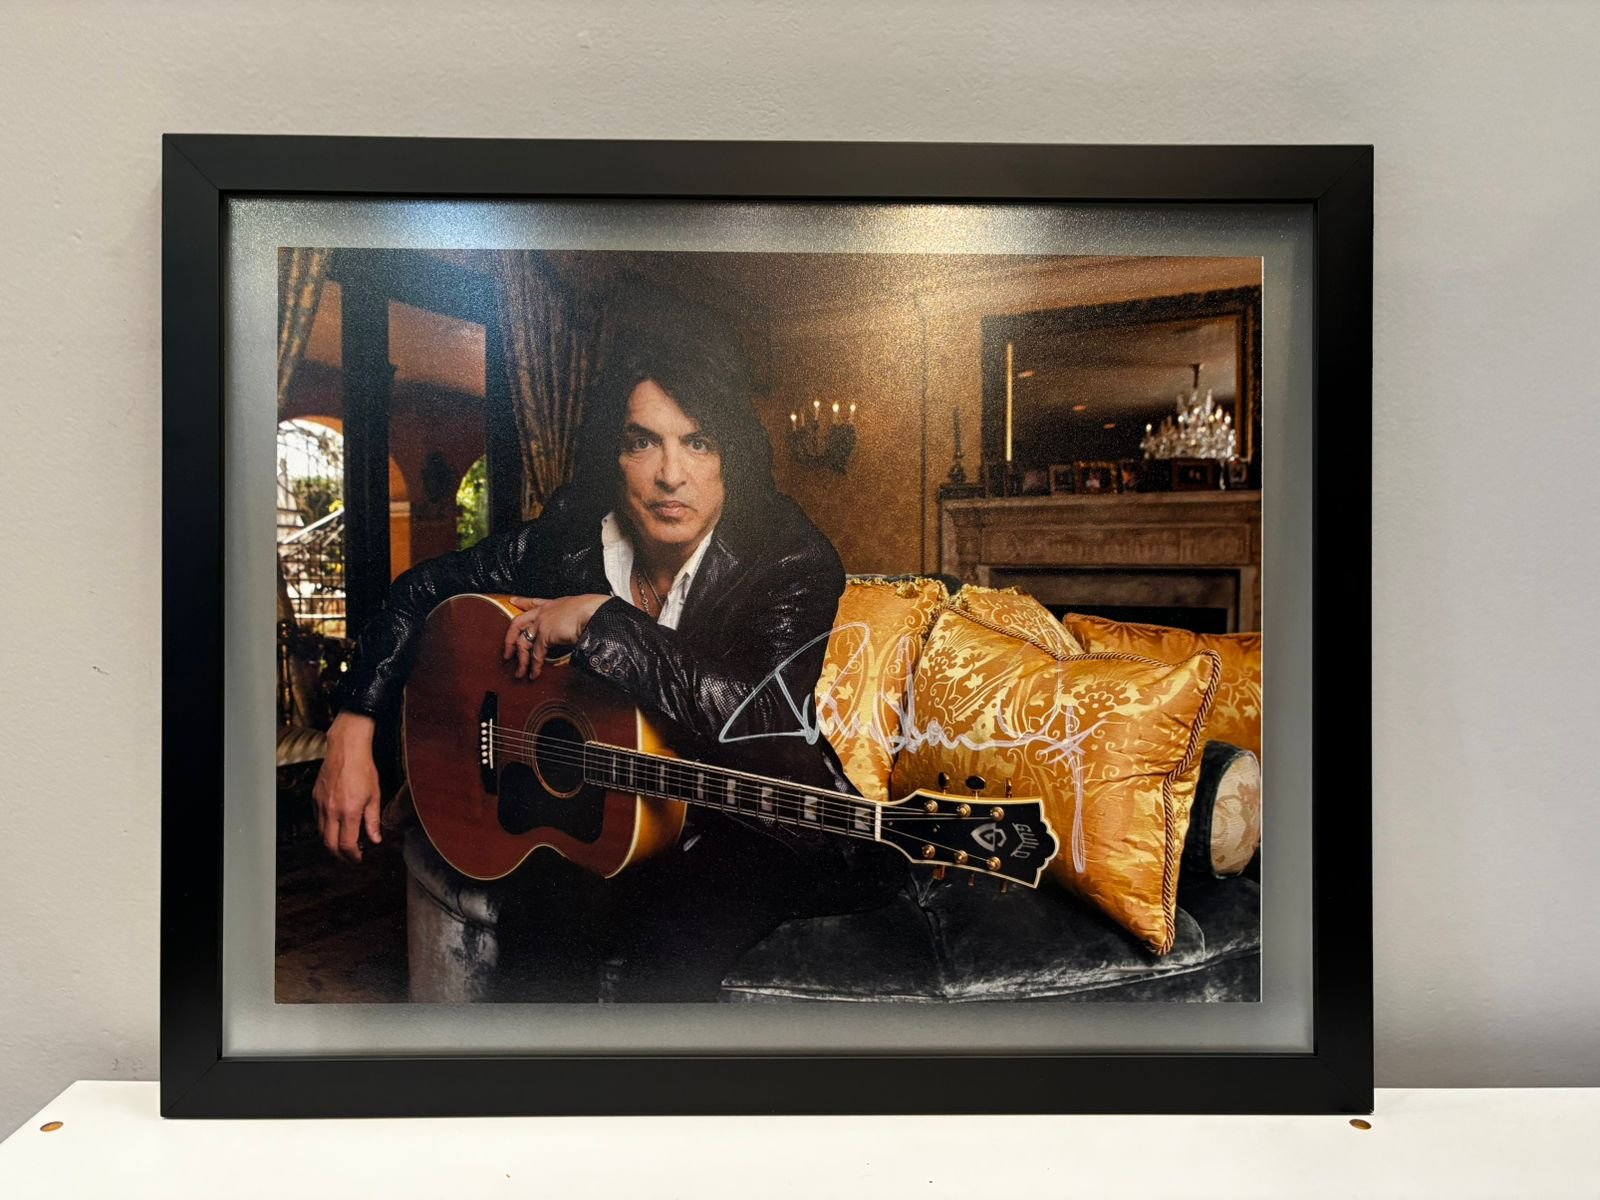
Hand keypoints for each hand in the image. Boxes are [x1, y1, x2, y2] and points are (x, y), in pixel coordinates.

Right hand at [312, 712, 381, 861]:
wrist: (346, 750)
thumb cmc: (363, 769)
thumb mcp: (374, 796)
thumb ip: (373, 820)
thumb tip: (375, 839)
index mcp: (349, 811)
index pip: (347, 844)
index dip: (352, 856)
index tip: (358, 858)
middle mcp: (332, 810)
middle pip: (330, 844)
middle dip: (340, 855)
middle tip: (350, 857)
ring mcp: (321, 804)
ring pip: (321, 833)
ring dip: (331, 843)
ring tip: (344, 843)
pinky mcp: (315, 798)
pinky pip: (317, 820)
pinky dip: (325, 828)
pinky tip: (335, 827)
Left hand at [503, 594, 609, 679]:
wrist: (594, 612)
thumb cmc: (593, 611)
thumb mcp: (579, 610)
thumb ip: (572, 619)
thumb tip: (575, 629)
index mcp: (552, 604)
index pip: (533, 602)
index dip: (521, 602)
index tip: (514, 601)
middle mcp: (543, 613)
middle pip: (517, 623)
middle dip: (509, 639)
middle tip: (507, 653)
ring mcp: (542, 623)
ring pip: (523, 643)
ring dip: (521, 660)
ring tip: (519, 673)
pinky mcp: (545, 635)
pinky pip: (536, 654)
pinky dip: (534, 666)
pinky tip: (534, 674)